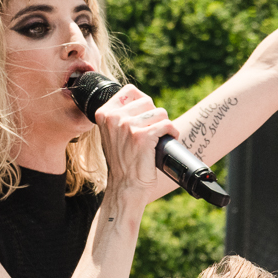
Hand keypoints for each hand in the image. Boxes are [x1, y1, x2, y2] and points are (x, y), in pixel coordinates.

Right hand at [92, 83, 180, 197]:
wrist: (125, 186)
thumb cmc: (123, 161)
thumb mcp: (113, 134)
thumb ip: (120, 116)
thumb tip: (142, 102)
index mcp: (104, 113)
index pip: (131, 91)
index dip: (143, 103)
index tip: (144, 118)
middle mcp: (114, 117)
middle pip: (148, 101)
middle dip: (154, 116)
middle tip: (151, 133)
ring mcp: (127, 126)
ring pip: (160, 113)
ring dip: (164, 126)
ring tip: (158, 139)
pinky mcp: (142, 136)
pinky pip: (166, 124)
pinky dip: (172, 133)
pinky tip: (167, 141)